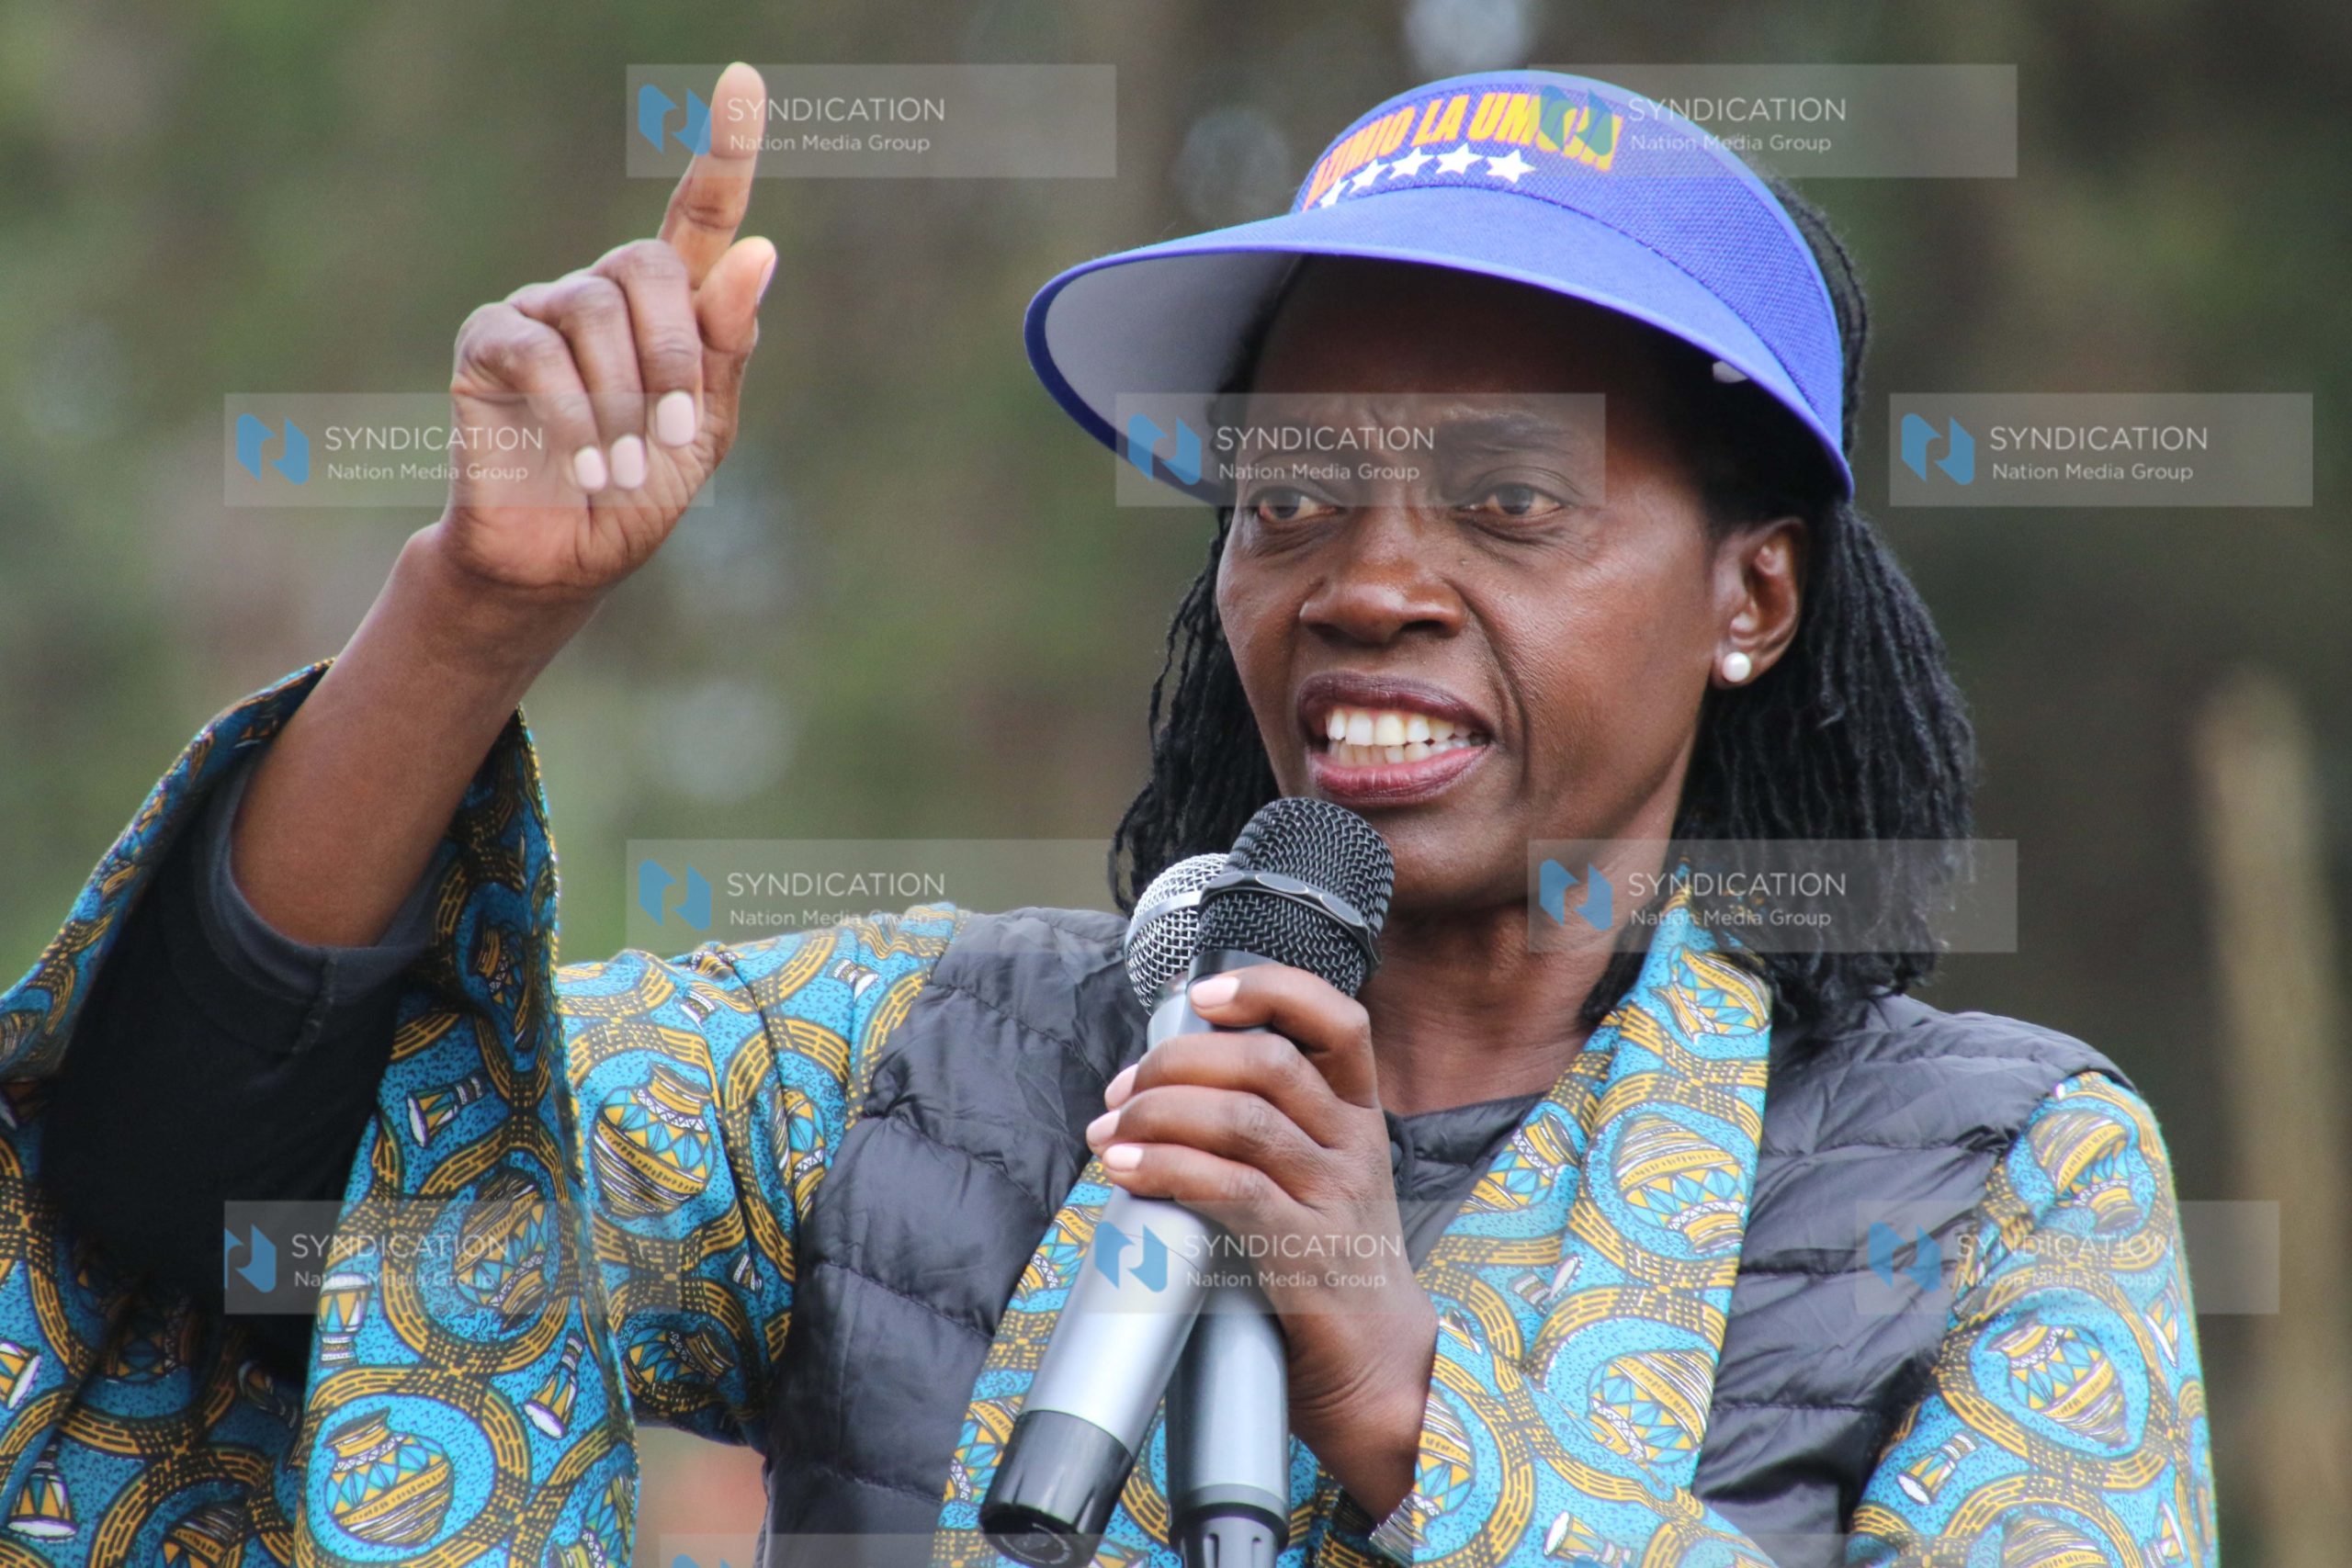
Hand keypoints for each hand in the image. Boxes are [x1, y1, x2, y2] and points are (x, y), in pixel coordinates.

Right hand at [432, 62, 774, 609]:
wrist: (559, 561)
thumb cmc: (633, 497)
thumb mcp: (704, 433)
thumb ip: (726, 347)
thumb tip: (757, 249)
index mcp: (666, 312)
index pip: (698, 217)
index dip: (723, 151)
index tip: (744, 82)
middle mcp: (601, 294)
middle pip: (648, 268)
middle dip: (675, 356)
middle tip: (673, 434)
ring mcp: (540, 311)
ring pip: (595, 311)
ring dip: (623, 400)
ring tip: (623, 465)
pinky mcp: (488, 341)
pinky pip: (539, 349)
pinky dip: (573, 413)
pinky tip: (585, 462)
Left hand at [1084, 965, 1437, 1518]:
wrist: (1381, 1369)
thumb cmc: (1327, 1263)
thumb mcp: (1317, 1177)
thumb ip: (1266, 1123)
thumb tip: (1163, 1079)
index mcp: (1357, 1116)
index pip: (1338, 1021)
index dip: (1270, 991)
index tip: (1203, 994)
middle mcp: (1353, 1146)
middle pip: (1267, 1062)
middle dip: (1177, 1063)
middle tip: (1122, 1091)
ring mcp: (1334, 1199)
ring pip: (1242, 1120)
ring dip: (1158, 1114)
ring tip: (1109, 1133)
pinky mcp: (1305, 1254)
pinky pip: (1231, 1190)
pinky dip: (1167, 1169)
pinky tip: (1127, 1171)